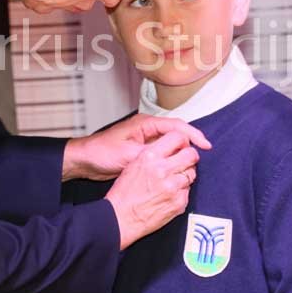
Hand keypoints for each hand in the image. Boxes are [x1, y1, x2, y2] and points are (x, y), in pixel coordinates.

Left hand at [62, 114, 210, 181]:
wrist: (85, 160)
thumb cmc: (102, 153)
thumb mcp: (128, 155)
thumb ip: (150, 154)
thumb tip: (171, 157)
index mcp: (145, 124)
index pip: (176, 126)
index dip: (193, 135)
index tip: (206, 146)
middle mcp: (147, 130)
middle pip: (177, 133)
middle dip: (191, 144)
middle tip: (202, 157)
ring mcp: (145, 140)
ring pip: (171, 144)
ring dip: (182, 152)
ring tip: (194, 164)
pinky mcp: (142, 152)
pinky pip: (163, 153)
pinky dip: (172, 158)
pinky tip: (178, 168)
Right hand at [105, 131, 199, 249]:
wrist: (121, 219)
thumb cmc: (123, 194)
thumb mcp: (134, 165)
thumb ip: (154, 154)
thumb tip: (171, 149)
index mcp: (149, 157)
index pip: (178, 137)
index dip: (182, 142)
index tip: (182, 146)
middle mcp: (162, 169)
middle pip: (191, 155)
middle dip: (190, 157)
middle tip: (185, 161)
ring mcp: (173, 186)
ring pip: (192, 173)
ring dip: (184, 176)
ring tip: (171, 182)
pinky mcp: (179, 202)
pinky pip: (188, 191)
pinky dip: (181, 192)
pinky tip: (168, 195)